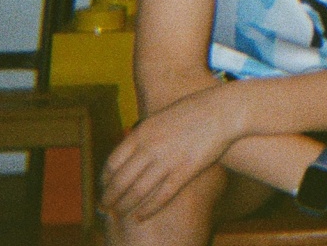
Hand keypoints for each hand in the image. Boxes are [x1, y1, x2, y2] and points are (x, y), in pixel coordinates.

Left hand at [100, 84, 241, 220]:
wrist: (222, 110)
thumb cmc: (194, 110)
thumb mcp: (160, 116)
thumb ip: (144, 134)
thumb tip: (131, 150)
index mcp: (142, 132)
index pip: (113, 162)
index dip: (105, 179)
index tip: (104, 188)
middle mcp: (150, 147)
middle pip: (121, 180)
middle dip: (109, 198)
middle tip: (104, 208)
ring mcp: (167, 160)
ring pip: (138, 191)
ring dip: (125, 206)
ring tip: (119, 214)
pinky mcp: (185, 170)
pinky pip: (162, 195)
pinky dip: (148, 209)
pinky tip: (141, 216)